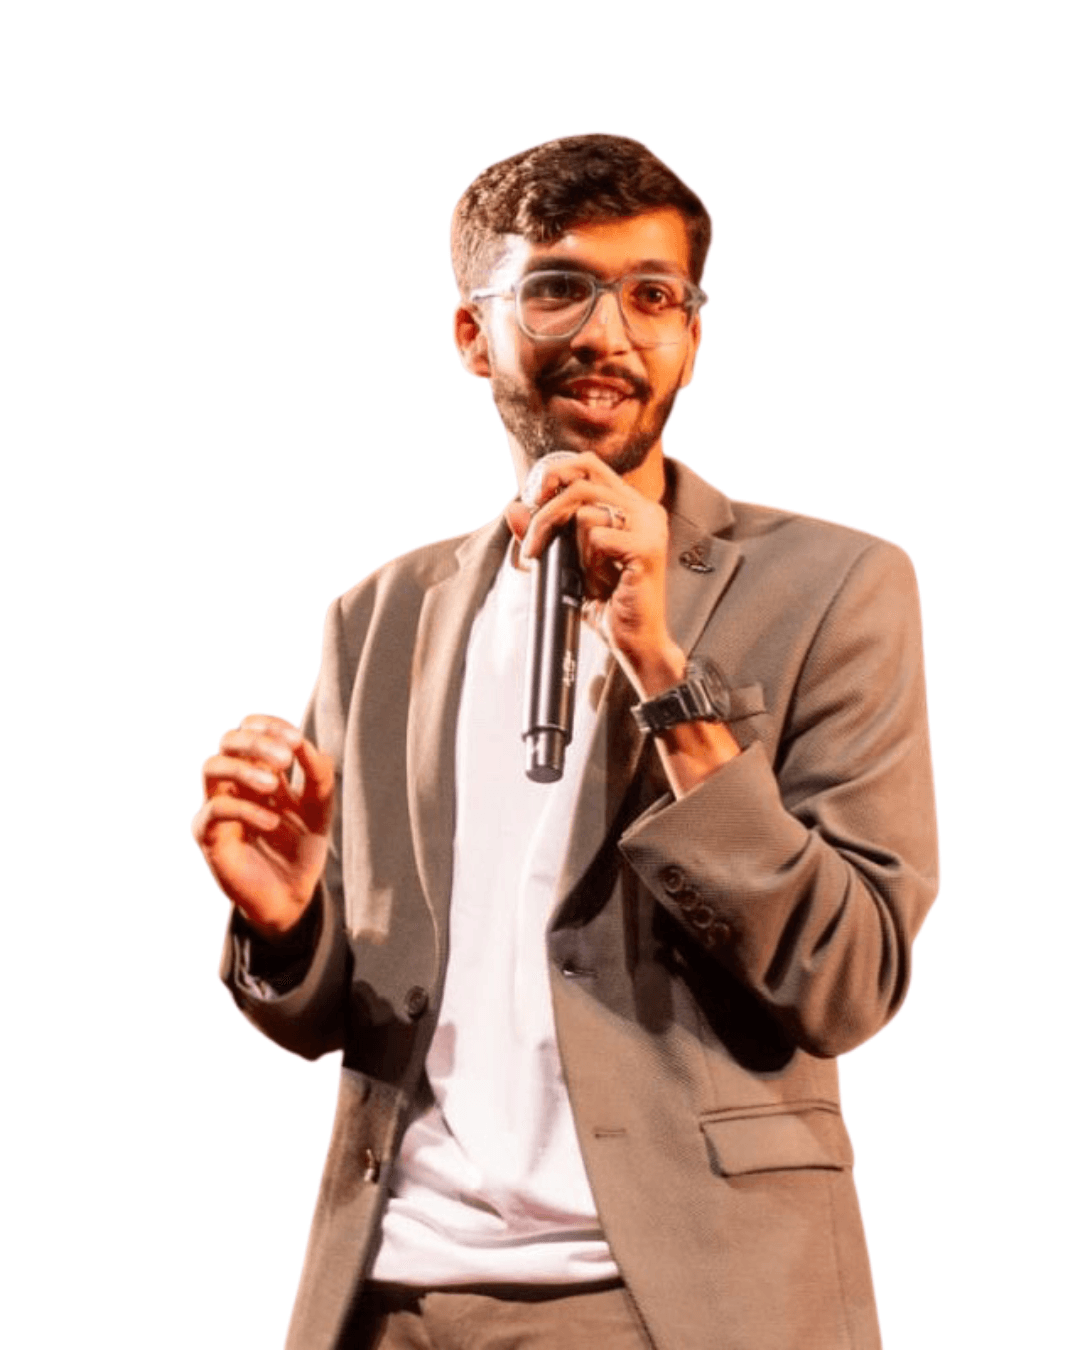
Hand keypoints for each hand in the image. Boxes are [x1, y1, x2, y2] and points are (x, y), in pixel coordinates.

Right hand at [192, 714, 334, 937]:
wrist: (291, 894)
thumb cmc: (301, 846)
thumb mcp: (319, 806)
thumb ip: (318, 774)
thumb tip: (305, 743)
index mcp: (258, 768)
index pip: (249, 728)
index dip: (269, 726)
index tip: (295, 740)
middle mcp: (234, 782)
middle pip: (227, 740)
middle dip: (255, 742)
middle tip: (284, 760)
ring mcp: (218, 806)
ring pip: (211, 766)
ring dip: (243, 768)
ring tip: (273, 784)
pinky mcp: (209, 835)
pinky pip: (214, 809)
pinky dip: (245, 809)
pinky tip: (271, 821)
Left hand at [505, 451, 683, 695]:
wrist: (634, 642)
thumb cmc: (607, 604)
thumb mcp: (566, 564)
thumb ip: (542, 534)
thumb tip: (512, 509)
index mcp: (630, 506)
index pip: (588, 465)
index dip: (556, 474)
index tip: (533, 499)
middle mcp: (644, 510)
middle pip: (581, 482)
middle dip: (546, 514)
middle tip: (533, 547)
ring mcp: (649, 527)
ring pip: (585, 509)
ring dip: (568, 543)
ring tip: (578, 571)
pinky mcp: (647, 549)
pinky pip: (598, 536)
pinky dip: (588, 559)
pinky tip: (597, 579)